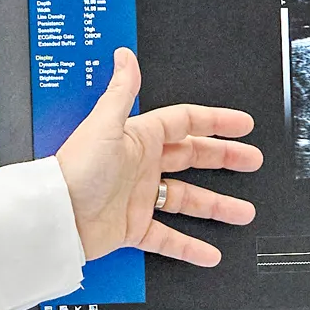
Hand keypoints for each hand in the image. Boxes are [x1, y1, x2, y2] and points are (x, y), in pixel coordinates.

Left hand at [54, 47, 261, 264]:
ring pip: (188, 200)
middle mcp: (142, 166)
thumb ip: (122, 90)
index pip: (186, 123)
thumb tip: (125, 56)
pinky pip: (169, 238)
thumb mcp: (104, 124)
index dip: (216, 122)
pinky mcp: (133, 227)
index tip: (242, 124)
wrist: (57, 215)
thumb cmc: (76, 169)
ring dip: (217, 206)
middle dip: (225, 159)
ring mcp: (140, 198)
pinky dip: (190, 247)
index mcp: (139, 138)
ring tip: (243, 211)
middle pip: (194, 158)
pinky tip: (209, 253)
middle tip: (252, 160)